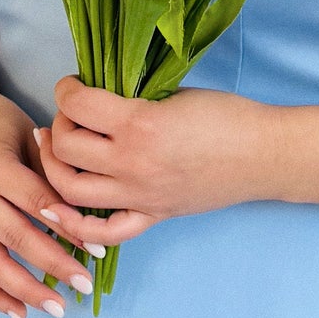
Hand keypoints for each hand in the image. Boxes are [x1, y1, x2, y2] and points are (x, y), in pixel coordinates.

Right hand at [0, 89, 102, 317]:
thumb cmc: (2, 126)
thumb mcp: (30, 136)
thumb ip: (52, 174)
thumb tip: (87, 215)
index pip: (36, 203)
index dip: (67, 228)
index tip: (96, 250)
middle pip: (15, 237)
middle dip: (53, 265)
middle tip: (84, 284)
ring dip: (25, 290)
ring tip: (56, 309)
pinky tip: (19, 313)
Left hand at [35, 78, 266, 226]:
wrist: (264, 155)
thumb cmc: (227, 117)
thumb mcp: (174, 94)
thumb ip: (132, 100)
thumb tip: (96, 98)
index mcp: (139, 125)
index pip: (77, 104)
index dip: (65, 89)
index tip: (72, 85)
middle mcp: (132, 164)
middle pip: (65, 147)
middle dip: (58, 125)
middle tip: (69, 116)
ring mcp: (140, 195)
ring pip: (70, 191)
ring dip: (54, 168)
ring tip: (59, 151)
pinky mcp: (152, 215)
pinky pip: (104, 232)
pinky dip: (78, 225)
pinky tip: (66, 207)